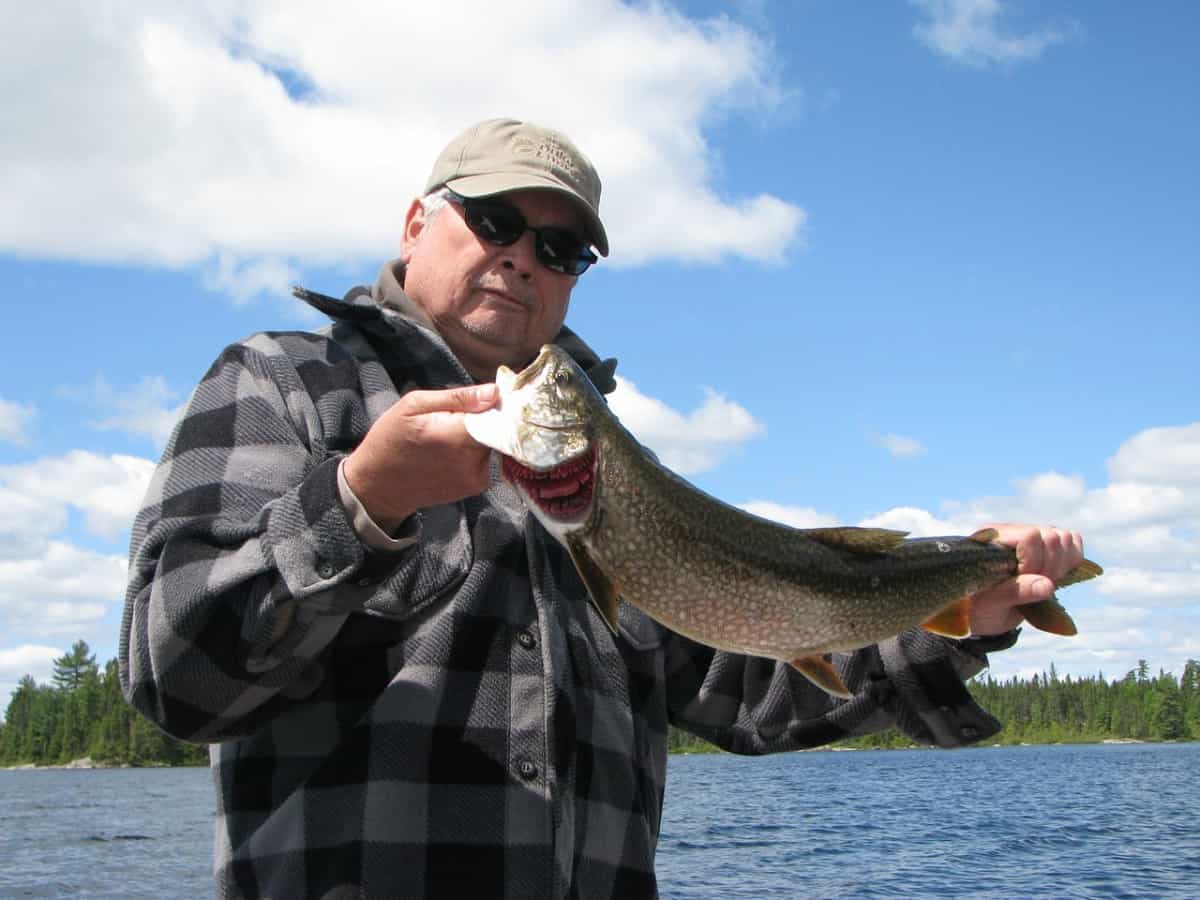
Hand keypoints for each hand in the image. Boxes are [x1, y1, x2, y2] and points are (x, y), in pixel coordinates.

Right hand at [342, 383, 498, 531]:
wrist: (378, 486)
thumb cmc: (390, 439)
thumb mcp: (414, 406)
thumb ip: (457, 398)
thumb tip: (494, 392)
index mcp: (457, 435)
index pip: (496, 412)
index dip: (490, 403)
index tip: (476, 399)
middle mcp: (472, 460)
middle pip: (496, 428)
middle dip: (481, 419)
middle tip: (452, 418)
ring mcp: (476, 477)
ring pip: (490, 444)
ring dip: (476, 437)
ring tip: (447, 437)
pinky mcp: (475, 488)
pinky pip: (484, 460)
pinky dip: (472, 453)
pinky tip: (449, 454)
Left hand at [968, 523, 1086, 635]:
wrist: (982, 613)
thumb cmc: (978, 607)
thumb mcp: (989, 603)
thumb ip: (1015, 592)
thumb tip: (1047, 586)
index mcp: (992, 539)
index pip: (1030, 537)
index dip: (1034, 563)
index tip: (1022, 584)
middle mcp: (1012, 531)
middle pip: (1051, 537)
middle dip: (1049, 569)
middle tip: (1033, 589)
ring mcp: (1031, 537)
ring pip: (1064, 538)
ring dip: (1060, 566)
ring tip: (1041, 583)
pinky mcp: (1046, 547)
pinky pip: (1072, 544)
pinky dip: (1070, 562)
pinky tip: (1054, 577)